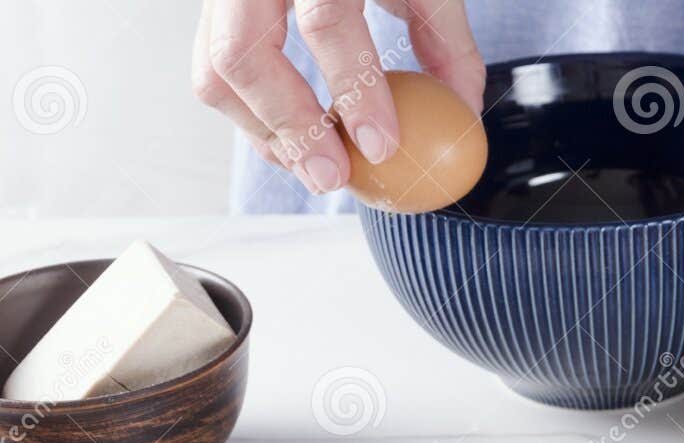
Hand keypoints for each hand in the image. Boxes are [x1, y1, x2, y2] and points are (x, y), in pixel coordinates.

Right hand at [193, 0, 483, 194]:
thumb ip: (447, 41)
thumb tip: (464, 113)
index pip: (327, 21)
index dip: (355, 91)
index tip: (382, 146)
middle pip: (243, 54)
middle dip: (290, 128)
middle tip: (334, 177)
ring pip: (214, 73)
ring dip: (265, 134)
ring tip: (316, 170)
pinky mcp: (211, 11)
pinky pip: (212, 75)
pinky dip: (252, 120)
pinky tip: (295, 145)